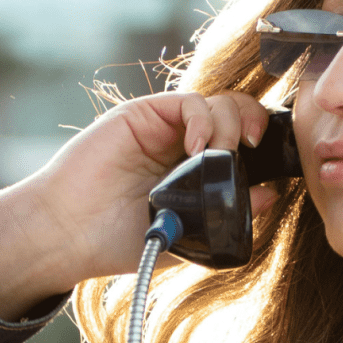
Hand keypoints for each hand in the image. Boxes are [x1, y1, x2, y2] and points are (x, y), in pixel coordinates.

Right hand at [0, 91, 279, 319]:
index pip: (242, 139)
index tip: (274, 163)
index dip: (262, 141)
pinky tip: (200, 148)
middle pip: (237, 111)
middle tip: (251, 152)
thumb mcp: (187, 234)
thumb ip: (228, 215)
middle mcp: (182, 143)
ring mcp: (163, 127)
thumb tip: (270, 195)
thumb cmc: (121, 241)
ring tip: (217, 160)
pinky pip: (188, 101)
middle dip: (254, 125)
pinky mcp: (142, 115)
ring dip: (230, 126)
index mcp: (196, 170)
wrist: (69, 236)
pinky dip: (204, 119)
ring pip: (218, 102)